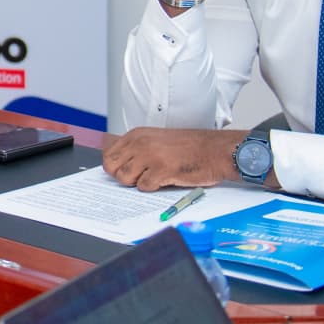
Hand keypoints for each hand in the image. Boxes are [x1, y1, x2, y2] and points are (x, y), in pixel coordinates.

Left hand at [102, 127, 250, 190]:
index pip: (108, 155)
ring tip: (155, 177)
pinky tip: (166, 179)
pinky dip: (154, 188)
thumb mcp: (156, 140)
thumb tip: (117, 167)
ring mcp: (150, 156)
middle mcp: (140, 143)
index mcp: (137, 135)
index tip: (126, 172)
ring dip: (138, 182)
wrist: (214, 150)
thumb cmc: (189, 148)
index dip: (116, 168)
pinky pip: (144, 187)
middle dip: (124, 177)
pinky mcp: (162, 170)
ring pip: (125, 178)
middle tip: (140, 177)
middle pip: (112, 168)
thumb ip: (136, 149)